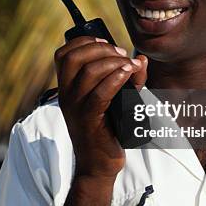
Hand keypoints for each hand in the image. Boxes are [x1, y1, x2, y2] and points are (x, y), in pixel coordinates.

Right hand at [54, 37, 147, 179]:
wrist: (99, 164)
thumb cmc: (108, 129)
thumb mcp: (115, 99)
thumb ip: (128, 79)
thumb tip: (141, 59)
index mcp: (67, 87)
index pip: (63, 54)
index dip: (84, 41)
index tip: (106, 42)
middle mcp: (67, 95)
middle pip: (75, 58)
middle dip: (102, 48)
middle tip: (122, 54)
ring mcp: (75, 108)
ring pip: (88, 73)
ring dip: (113, 62)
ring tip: (130, 65)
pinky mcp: (88, 121)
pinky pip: (99, 94)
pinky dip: (116, 79)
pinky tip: (129, 74)